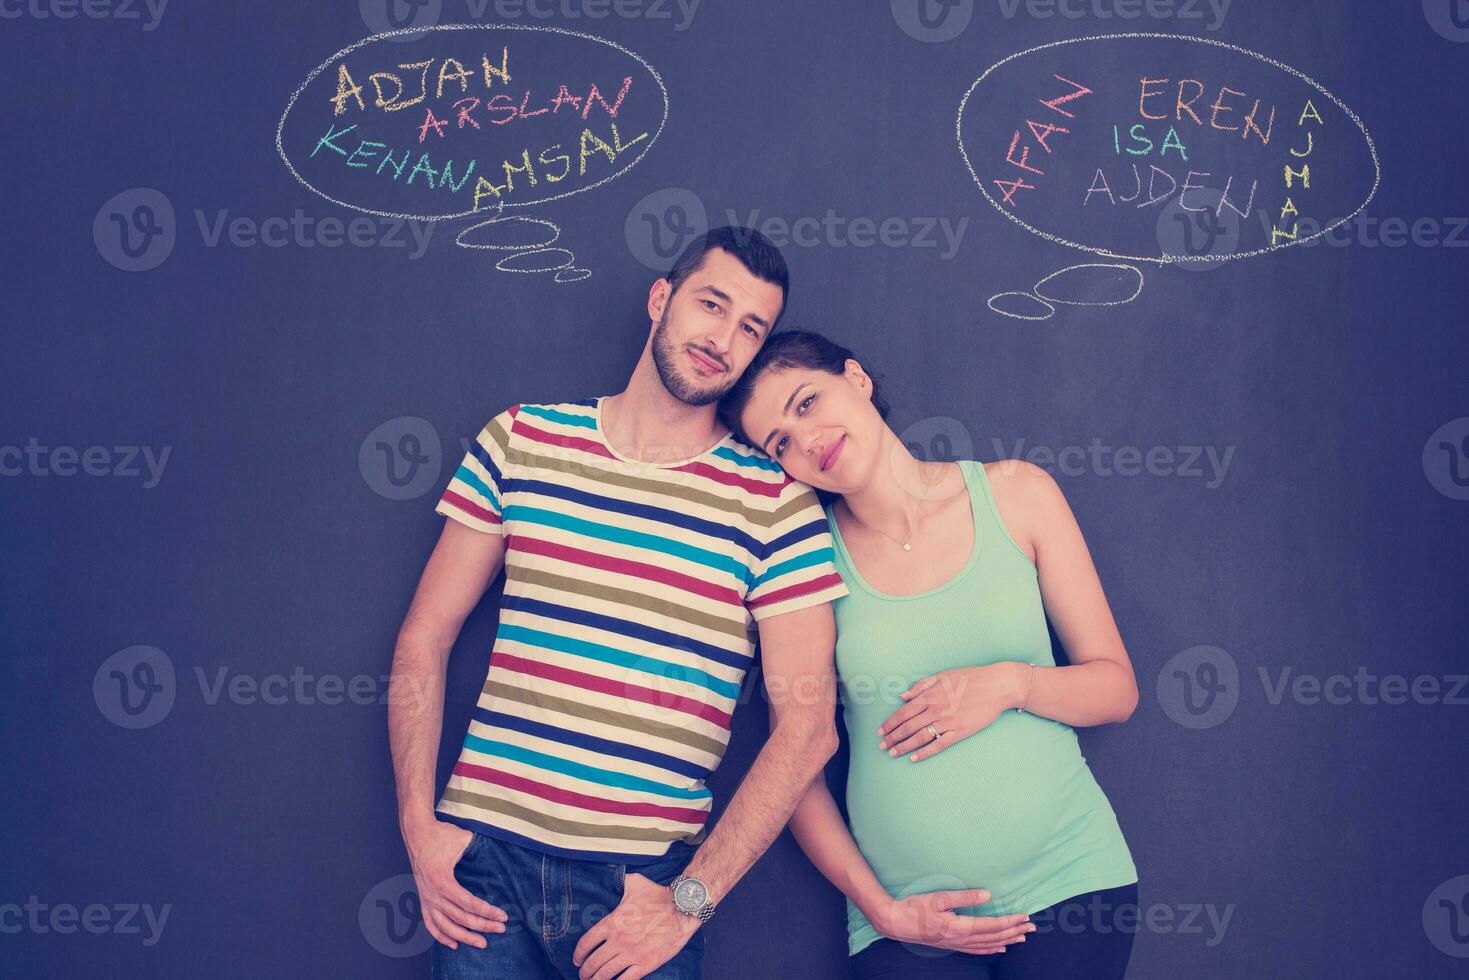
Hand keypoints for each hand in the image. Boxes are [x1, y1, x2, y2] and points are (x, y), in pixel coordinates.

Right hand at [403, 819, 508, 948]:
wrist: (417, 832)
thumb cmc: (441, 834)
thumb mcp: (464, 840)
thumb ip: (480, 849)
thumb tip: (500, 854)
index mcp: (443, 881)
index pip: (469, 904)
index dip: (487, 912)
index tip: (503, 917)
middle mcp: (433, 894)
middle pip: (460, 917)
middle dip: (482, 925)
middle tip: (500, 930)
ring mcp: (426, 898)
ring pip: (445, 926)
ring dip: (464, 937)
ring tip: (481, 943)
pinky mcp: (422, 899)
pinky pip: (430, 923)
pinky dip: (441, 936)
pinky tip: (453, 944)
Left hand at [573, 871, 699, 979]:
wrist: (681, 909)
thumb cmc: (658, 896)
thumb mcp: (635, 883)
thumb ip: (621, 881)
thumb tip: (613, 874)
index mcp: (612, 923)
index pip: (586, 943)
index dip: (578, 955)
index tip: (576, 961)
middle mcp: (618, 941)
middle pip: (593, 962)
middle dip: (585, 972)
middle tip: (583, 974)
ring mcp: (631, 954)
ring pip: (606, 974)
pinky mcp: (645, 964)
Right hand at [870, 888, 1034, 954]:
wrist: (896, 922)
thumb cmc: (915, 907)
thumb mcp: (939, 897)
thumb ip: (964, 896)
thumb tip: (987, 895)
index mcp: (959, 927)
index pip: (992, 926)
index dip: (1010, 921)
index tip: (1024, 915)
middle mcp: (961, 939)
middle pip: (994, 937)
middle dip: (1014, 931)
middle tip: (1032, 926)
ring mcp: (957, 944)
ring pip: (989, 945)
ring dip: (1007, 940)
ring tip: (1023, 936)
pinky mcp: (952, 944)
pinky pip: (978, 950)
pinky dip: (992, 949)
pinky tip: (1000, 948)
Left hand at [878, 663, 1026, 761]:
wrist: (997, 685)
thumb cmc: (971, 677)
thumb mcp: (943, 675)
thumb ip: (921, 685)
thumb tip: (902, 696)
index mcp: (930, 695)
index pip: (904, 712)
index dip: (890, 723)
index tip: (880, 731)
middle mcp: (936, 709)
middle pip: (908, 726)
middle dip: (892, 737)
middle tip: (882, 746)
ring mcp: (948, 722)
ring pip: (920, 737)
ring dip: (904, 746)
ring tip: (893, 753)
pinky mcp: (961, 731)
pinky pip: (939, 744)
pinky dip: (925, 752)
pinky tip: (914, 758)